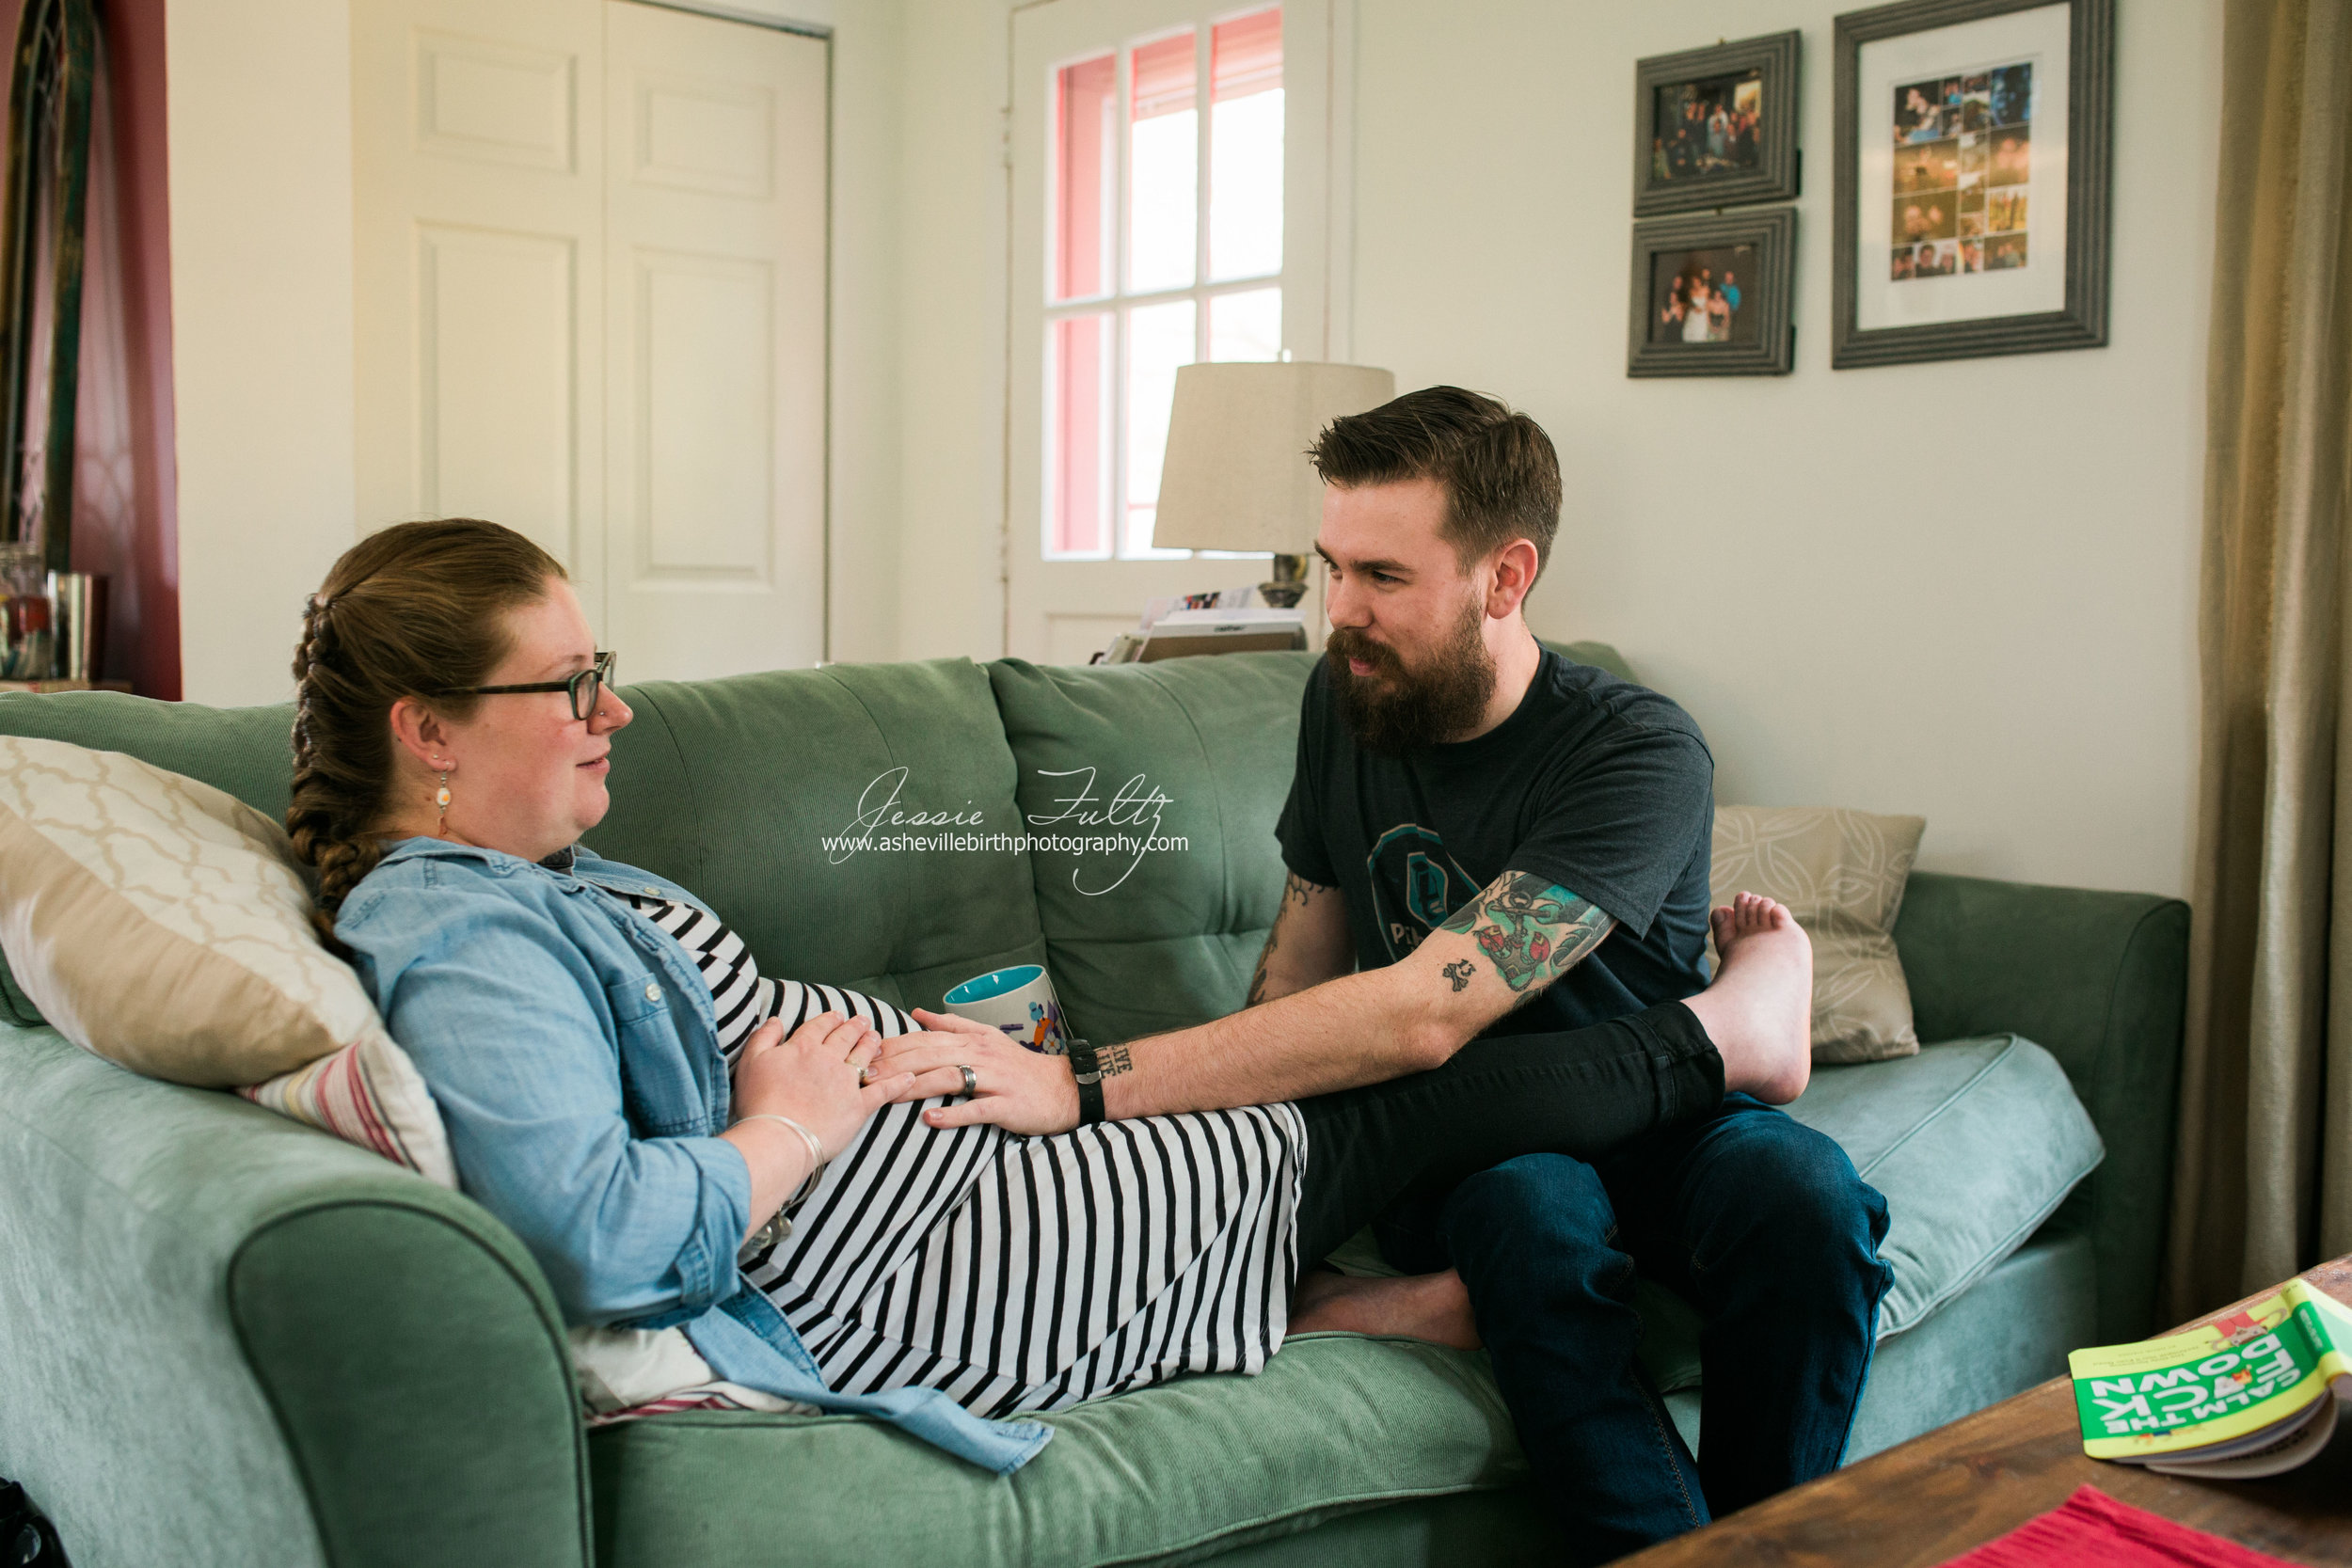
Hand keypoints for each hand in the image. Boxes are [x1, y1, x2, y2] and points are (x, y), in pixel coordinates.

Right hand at [731, 1010, 909, 1157]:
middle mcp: (828, 1059)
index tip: (837, 1016)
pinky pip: (883, 1091)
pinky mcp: (859, 1107)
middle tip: (863, 1020)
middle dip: (856, 1026)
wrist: (779, 1136)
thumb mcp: (751, 1062)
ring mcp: (846, 1082)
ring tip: (878, 1037)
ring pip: (865, 1056)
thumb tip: (777, 1020)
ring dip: (873, 1045)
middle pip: (846, 1037)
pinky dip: (898, 1083)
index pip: (820, 1026)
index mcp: (803, 1047)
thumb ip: (764, 1037)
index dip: (830, 1019)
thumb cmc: (760, 1102)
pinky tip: (909, 1077)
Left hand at [871, 1009, 1081, 1134]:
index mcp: (973, 1039)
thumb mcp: (987, 1038)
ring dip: (914, 1087)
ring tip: (886, 1096)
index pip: (925, 1038)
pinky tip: (929, 1120)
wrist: (1065, 1088)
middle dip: (894, 1065)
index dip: (894, 1046)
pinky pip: (976, 1109)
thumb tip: (917, 1013)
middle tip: (863, 1076)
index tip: (865, 1055)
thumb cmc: (1021, 1068)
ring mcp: (995, 1080)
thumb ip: (952, 1025)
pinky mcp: (1006, 1105)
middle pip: (931, 1055)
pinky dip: (952, 1115)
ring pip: (949, 1078)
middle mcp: (981, 1055)